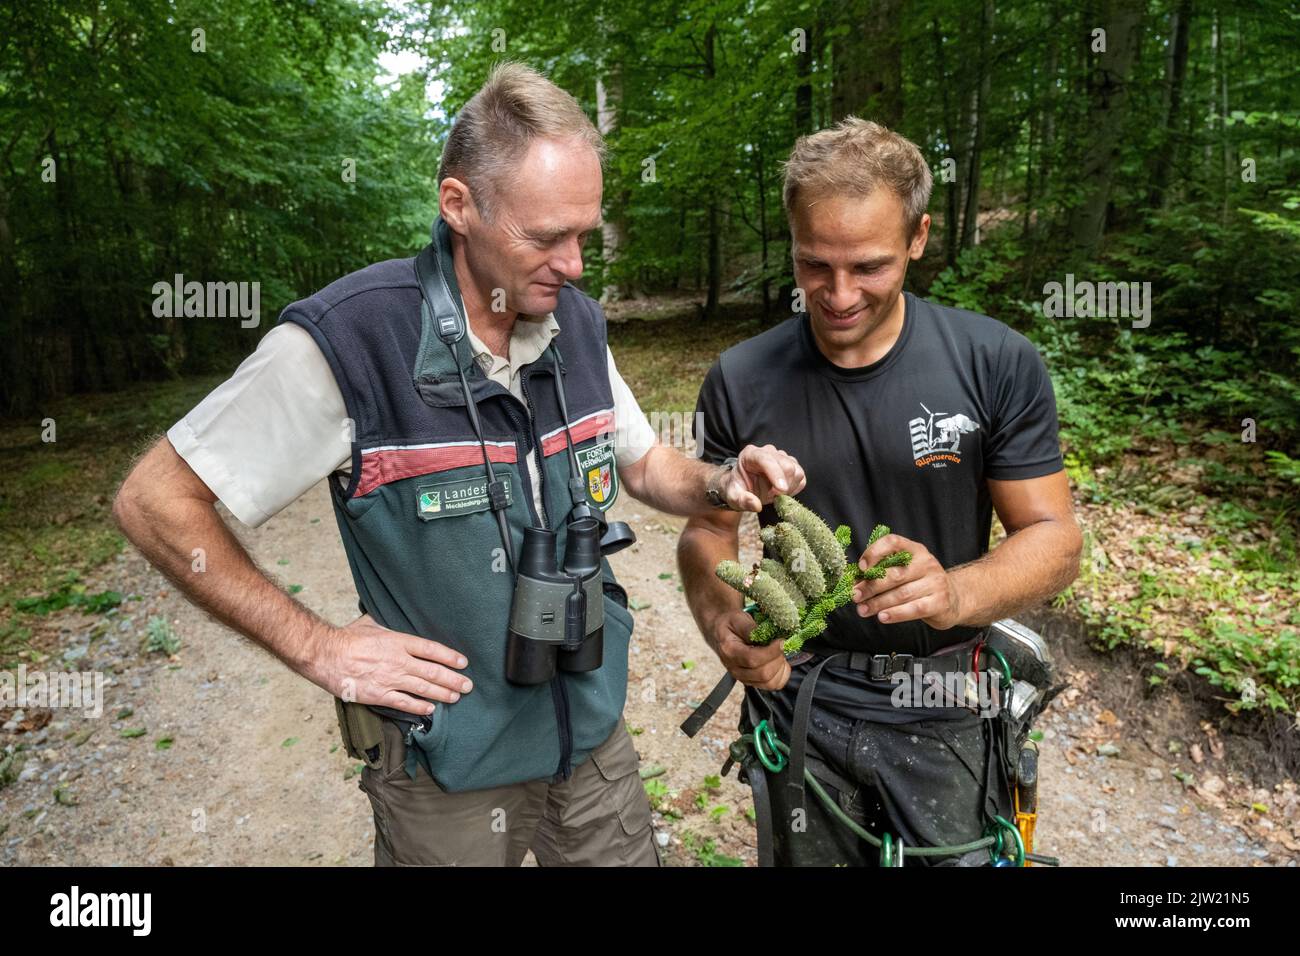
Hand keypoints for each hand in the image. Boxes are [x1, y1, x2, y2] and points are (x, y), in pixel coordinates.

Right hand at [309, 613, 473, 715]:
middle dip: (453, 679)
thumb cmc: (347, 637)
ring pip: (423, 688)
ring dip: (442, 693)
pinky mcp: (378, 694)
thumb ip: (388, 624)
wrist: (326, 654)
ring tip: (456, 697)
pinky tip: (431, 709)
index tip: (463, 663)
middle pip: (433, 671)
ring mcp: (390, 679)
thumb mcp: (371, 623)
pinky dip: (419, 707)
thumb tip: (395, 615)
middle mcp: (398, 661)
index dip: (450, 657)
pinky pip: (404, 703)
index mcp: (398, 641)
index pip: (432, 649)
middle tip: (468, 685)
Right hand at [709, 609, 789, 689]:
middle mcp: (735, 669)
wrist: (720, 632)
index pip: (753, 659)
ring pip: (769, 682)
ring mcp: (743, 678)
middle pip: (763, 674)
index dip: (771, 652)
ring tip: (780, 653)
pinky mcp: (752, 681)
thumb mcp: (737, 618)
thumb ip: (750, 628)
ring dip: (780, 667)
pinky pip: (773, 685)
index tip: (781, 640)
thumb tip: (765, 637)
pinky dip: (782, 675)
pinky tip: (779, 662)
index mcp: (730, 651)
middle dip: (778, 659)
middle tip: (781, 645)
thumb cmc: (730, 624)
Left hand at [722, 444, 806, 511]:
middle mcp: (768, 451)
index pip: (767, 459)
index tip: (781, 490)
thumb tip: (756, 505)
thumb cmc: (737, 489)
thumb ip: (742, 500)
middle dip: (783, 485)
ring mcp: (781, 457)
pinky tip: (782, 492)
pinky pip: (801, 477)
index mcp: (751, 454)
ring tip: (775, 494)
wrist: (744, 486)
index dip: (776, 474)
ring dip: (789, 487)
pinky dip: (794, 488)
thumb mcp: (733, 497)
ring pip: (797, 471)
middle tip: (772, 497)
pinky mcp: (791, 465)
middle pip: (786, 465)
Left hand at [851, 535, 961, 629]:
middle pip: (894, 574)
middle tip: (855, 595)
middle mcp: (926, 562)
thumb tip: (854, 582)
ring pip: (902, 593)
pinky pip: (914, 609)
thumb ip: (882, 573)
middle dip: (871, 586)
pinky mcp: (940, 602)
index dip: (874, 552)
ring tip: (863, 610)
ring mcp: (935, 582)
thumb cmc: (919, 584)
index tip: (861, 568)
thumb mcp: (904, 571)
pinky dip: (896, 614)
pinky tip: (882, 617)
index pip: (893, 542)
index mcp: (914, 550)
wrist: (952, 599)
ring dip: (878, 603)